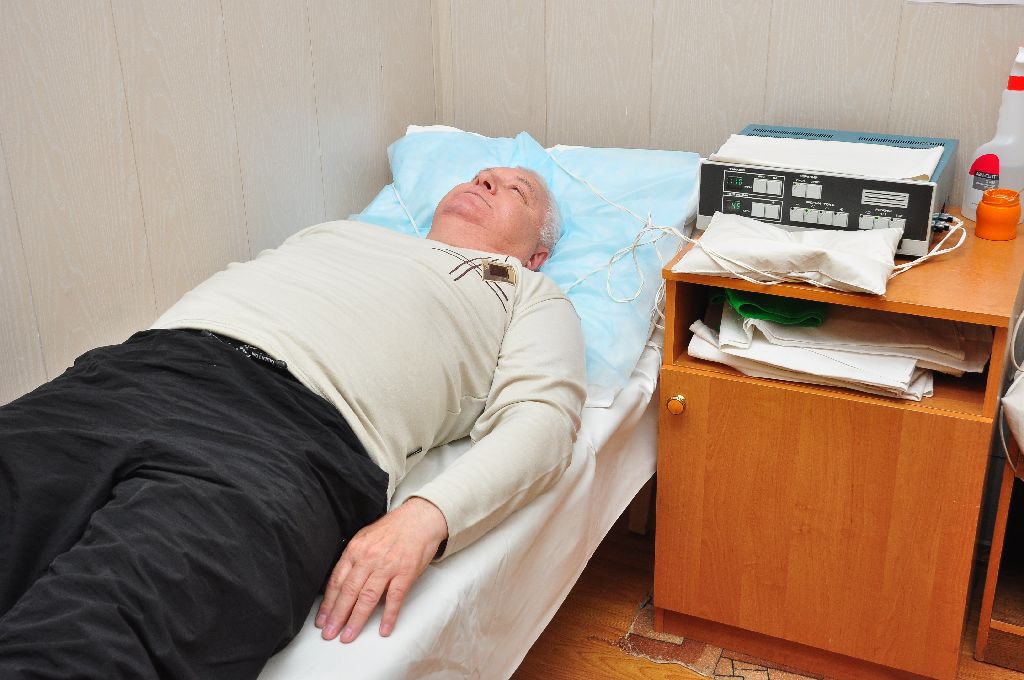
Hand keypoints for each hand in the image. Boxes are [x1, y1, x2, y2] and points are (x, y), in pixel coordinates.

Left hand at [315, 497, 447, 642]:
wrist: (419, 518)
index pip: (336, 581)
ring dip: (356, 620)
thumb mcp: (365, 538)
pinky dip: (389, 616)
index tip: (322, 620)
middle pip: (348, 592)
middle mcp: (368, 558)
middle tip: (329, 634)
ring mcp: (387, 566)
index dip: (328, 603)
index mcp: (355, 550)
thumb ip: (352, 559)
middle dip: (337, 616)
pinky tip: (384, 629)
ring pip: (368, 598)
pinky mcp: (405, 572)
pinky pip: (395, 598)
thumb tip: (339, 584)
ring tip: (348, 636)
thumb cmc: (392, 530)